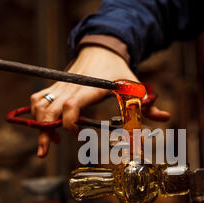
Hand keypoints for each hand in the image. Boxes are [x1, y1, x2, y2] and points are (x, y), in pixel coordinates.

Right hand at [30, 46, 170, 157]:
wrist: (100, 49)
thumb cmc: (116, 69)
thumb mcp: (133, 84)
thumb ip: (147, 103)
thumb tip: (165, 117)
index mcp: (90, 87)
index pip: (72, 104)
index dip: (69, 121)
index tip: (74, 134)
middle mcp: (71, 86)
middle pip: (48, 107)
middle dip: (44, 130)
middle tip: (44, 151)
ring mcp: (61, 86)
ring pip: (40, 102)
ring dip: (39, 123)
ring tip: (48, 142)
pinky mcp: (56, 86)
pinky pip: (39, 98)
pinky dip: (37, 113)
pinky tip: (47, 126)